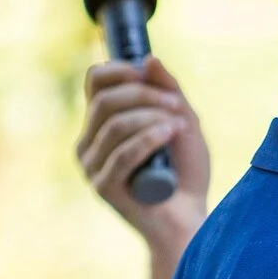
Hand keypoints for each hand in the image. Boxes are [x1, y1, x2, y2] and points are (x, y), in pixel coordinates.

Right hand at [78, 56, 210, 243]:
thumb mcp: (182, 120)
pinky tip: (171, 134)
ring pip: (115, 125)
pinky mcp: (103, 187)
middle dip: (145, 95)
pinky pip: (122, 154)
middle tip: (177, 105)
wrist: (189, 218)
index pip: (94, 82)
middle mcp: (88, 144)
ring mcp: (92, 167)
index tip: (146, 74)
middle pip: (105, 100)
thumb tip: (148, 60)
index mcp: (101, 125)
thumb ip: (168, 91)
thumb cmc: (185, 173)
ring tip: (179, 126)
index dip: (117, 70)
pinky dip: (149, 139)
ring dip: (152, 118)